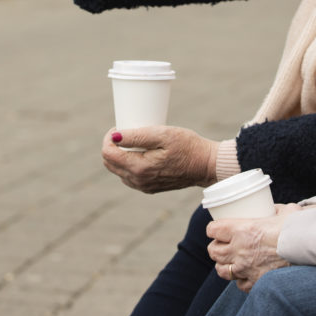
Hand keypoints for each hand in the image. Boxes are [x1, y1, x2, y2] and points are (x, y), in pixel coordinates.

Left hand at [101, 126, 219, 192]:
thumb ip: (137, 136)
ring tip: (134, 141)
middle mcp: (138, 181)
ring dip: (120, 156)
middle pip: (110, 164)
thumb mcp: (163, 134)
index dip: (109, 138)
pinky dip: (129, 164)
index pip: (108, 154)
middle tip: (125, 132)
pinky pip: (130, 177)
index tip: (119, 127)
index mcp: (139, 168)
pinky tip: (140, 154)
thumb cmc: (188, 146)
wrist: (206, 165)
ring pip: (118, 171)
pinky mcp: (150, 188)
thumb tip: (114, 137)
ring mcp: (144, 187)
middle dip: (112, 146)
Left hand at [206, 204, 302, 291]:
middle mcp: (239, 250)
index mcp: (242, 229)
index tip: (216, 229)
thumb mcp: (285, 211)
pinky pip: (239, 284)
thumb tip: (275, 209)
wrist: (308, 249)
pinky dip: (240, 280)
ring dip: (223, 265)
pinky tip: (245, 275)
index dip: (213, 229)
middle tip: (221, 245)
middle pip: (213, 251)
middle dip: (215, 248)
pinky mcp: (256, 282)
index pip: (213, 230)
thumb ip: (276, 210)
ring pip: (222, 270)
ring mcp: (246, 268)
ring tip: (228, 262)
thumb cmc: (297, 228)